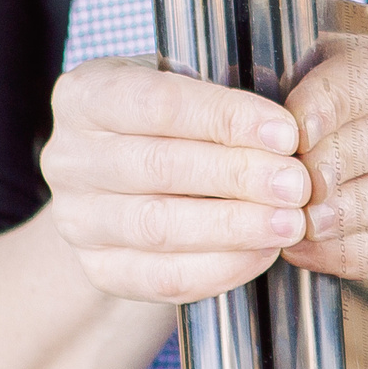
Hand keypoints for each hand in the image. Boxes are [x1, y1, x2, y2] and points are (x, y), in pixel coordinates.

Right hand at [41, 52, 367, 305]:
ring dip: (234, 226)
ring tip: (290, 222)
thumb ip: (222, 100)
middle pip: (159, 167)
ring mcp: (77, 219)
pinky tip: (263, 253)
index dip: (225, 118)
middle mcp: (69, 157)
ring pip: (159, 227)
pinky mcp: (100, 270)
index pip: (157, 102)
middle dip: (239, 176)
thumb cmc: (175, 128)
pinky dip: (220, 268)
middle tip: (298, 185)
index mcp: (86, 95)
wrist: (133, 192)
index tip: (286, 133)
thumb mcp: (186, 91)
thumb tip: (287, 130)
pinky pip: (163, 277)